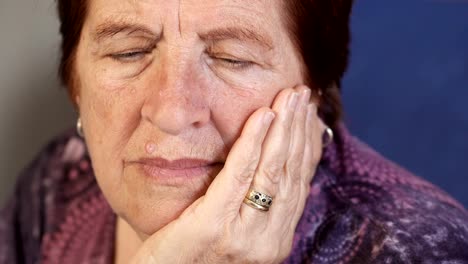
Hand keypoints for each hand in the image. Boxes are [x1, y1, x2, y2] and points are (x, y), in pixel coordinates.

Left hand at [131, 86, 324, 263]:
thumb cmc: (190, 258)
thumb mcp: (230, 232)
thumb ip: (250, 206)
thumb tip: (264, 166)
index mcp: (274, 238)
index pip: (298, 183)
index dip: (306, 145)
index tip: (309, 114)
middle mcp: (268, 240)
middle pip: (291, 173)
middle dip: (300, 129)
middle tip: (303, 94)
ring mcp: (245, 237)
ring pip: (273, 170)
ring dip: (284, 128)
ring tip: (289, 97)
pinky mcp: (214, 227)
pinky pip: (240, 176)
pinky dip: (253, 142)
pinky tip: (262, 116)